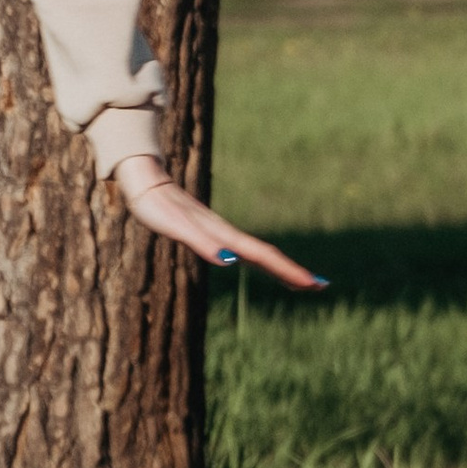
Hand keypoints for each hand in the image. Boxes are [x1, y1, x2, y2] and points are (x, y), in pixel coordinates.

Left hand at [109, 154, 325, 292]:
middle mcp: (226, 234)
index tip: (313, 283)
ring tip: (301, 281)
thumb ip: (202, 243)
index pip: (263, 255)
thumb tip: (230, 261)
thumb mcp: (176, 227)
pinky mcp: (210, 232)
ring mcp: (220, 232)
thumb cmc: (157, 207)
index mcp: (223, 235)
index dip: (288, 270)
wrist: (145, 181)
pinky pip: (243, 249)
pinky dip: (259, 260)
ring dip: (280, 267)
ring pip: (257, 252)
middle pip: (266, 255)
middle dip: (293, 271)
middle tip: (321, 286)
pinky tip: (258, 264)